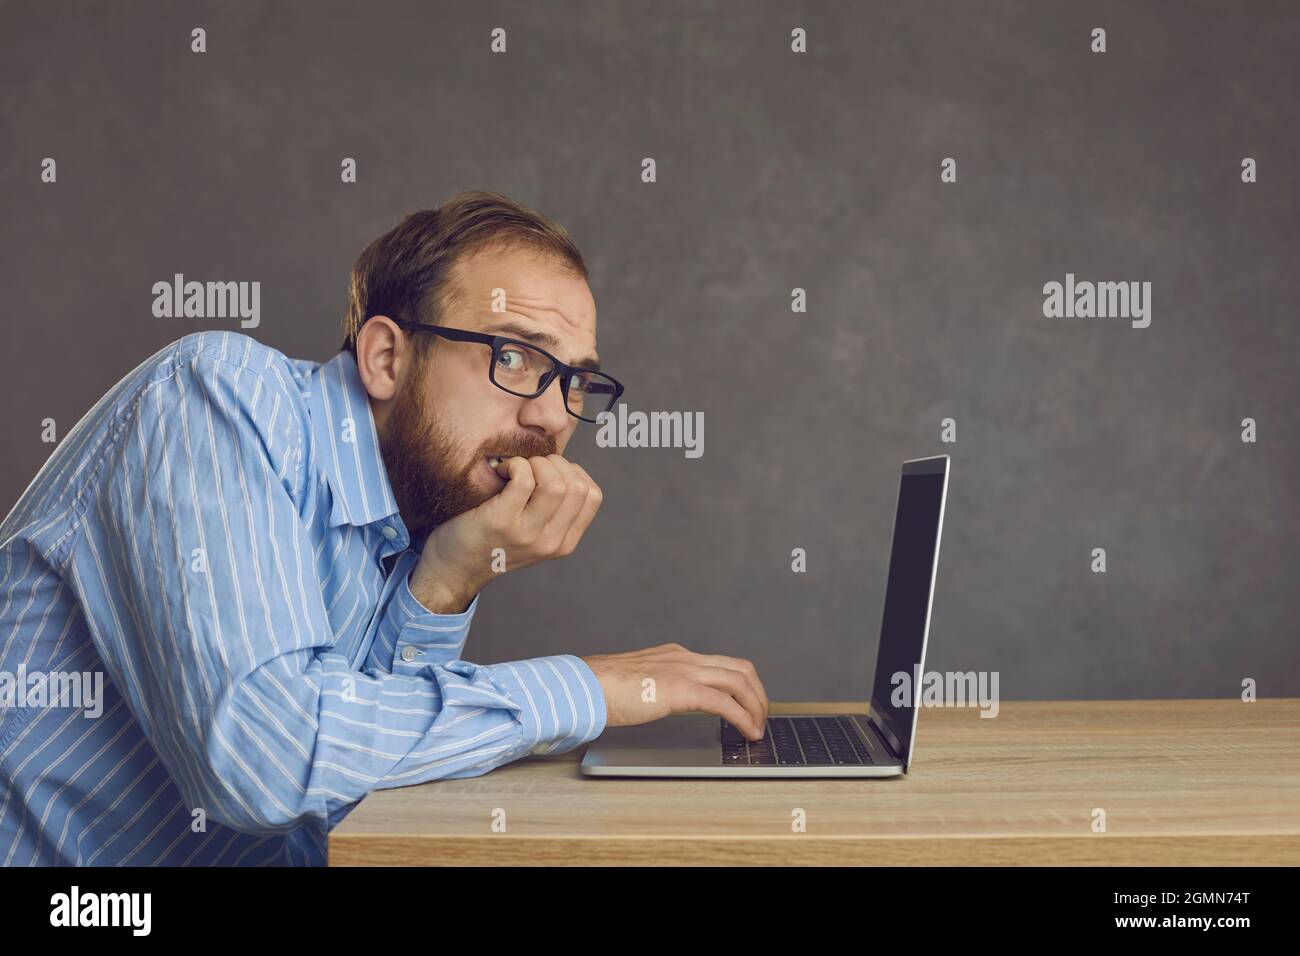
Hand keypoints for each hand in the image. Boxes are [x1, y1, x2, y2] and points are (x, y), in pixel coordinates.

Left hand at [408, 454, 602, 612]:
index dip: (574, 472)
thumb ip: (552, 510)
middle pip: (576, 486)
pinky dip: (515, 465)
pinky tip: (502, 471)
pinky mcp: (502, 522)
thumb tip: (561, 464)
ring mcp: (528, 534)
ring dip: (536, 463)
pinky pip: (524, 479)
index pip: (592, 496)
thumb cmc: (490, 541)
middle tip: (530, 467)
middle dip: (555, 464)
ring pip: (556, 483)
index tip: (549, 472)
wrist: (453, 569)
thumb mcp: (533, 534)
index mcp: (564, 543)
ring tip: (516, 469)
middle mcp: (551, 542)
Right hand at [580, 643, 770, 741]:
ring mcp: (684, 670)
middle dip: (758, 694)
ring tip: (758, 728)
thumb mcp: (638, 682)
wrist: (584, 686)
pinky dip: (743, 718)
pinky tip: (746, 733)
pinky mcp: (681, 690)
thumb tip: (659, 702)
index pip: (723, 663)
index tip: (748, 704)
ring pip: (739, 681)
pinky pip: (725, 703)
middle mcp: (684, 657)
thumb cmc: (600, 688)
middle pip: (740, 668)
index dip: (743, 684)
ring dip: (756, 706)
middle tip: (761, 717)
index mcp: (675, 655)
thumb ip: (655, 687)